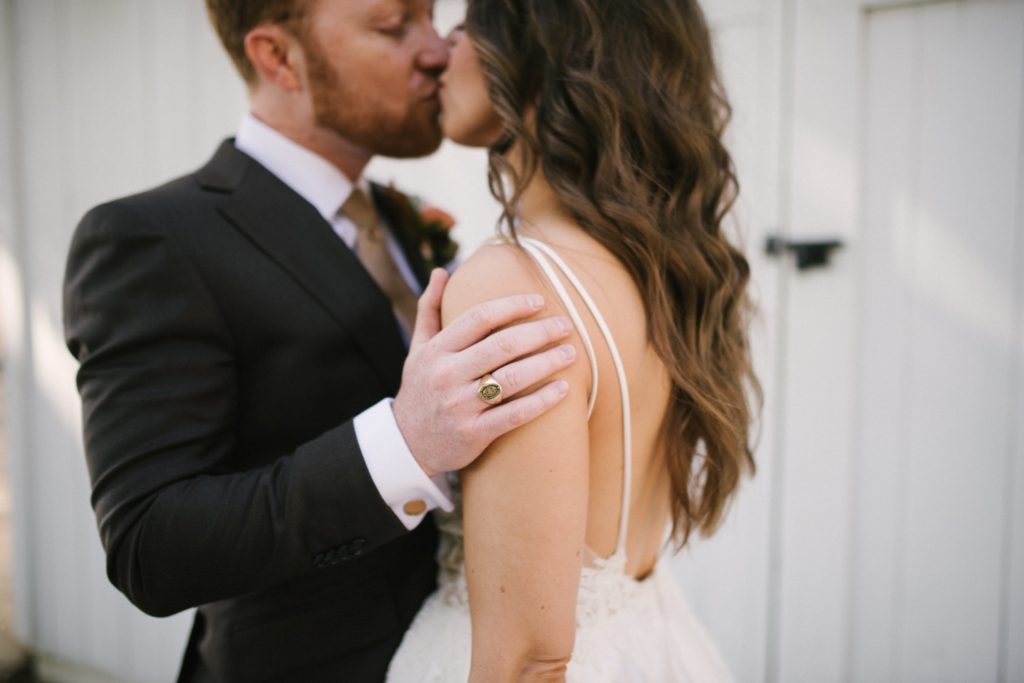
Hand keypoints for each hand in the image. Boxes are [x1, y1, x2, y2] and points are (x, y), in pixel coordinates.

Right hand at [393, 269, 575, 476]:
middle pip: (502, 345)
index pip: (479, 318)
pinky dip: (541, 401)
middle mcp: (447, 374)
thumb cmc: (421, 389)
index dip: (512, 306)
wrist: (406, 444)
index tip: (539, 301)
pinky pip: (514, 414)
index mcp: (437, 350)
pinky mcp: (473, 433)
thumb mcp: (418, 348)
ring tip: (570, 353)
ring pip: (512, 379)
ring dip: (546, 363)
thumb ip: (430, 308)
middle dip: (539, 332)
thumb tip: (442, 270)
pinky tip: (564, 390)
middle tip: (566, 325)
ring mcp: (460, 405)